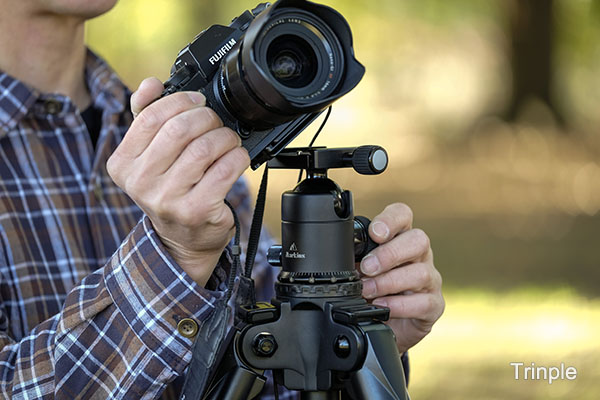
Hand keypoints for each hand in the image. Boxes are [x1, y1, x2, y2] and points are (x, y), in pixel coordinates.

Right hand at [107, 77, 249, 286]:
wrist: (183, 239)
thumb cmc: (169, 190)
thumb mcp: (149, 156)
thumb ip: (146, 117)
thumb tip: (150, 84)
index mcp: (123, 164)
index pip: (150, 117)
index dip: (180, 101)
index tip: (198, 101)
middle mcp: (141, 183)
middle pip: (179, 129)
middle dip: (206, 118)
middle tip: (215, 122)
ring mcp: (168, 199)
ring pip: (205, 148)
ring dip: (225, 137)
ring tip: (228, 141)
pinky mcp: (197, 210)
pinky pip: (224, 169)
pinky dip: (237, 156)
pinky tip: (236, 157)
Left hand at [360, 203, 443, 352]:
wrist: (386, 326)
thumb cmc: (373, 291)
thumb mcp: (361, 270)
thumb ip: (355, 258)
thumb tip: (338, 255)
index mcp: (400, 239)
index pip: (403, 215)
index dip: (391, 219)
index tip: (374, 233)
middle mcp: (419, 256)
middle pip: (418, 240)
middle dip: (390, 253)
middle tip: (366, 267)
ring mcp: (430, 280)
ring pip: (421, 273)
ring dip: (389, 281)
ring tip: (367, 290)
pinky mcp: (434, 305)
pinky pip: (424, 302)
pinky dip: (399, 305)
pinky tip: (382, 306)